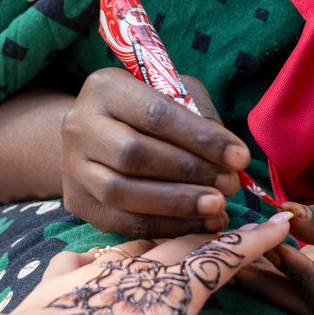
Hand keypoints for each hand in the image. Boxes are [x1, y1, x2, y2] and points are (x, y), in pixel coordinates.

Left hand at [0, 214, 290, 314]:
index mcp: (176, 285)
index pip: (225, 256)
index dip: (255, 242)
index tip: (281, 224)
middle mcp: (140, 266)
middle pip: (186, 244)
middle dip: (214, 235)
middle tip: (235, 229)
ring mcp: (98, 270)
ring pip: (139, 244)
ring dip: (163, 239)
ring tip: (172, 241)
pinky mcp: (60, 281)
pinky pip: (84, 259)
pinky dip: (98, 257)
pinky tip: (93, 260)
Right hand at [58, 69, 251, 237]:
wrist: (93, 135)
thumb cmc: (146, 111)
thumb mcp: (172, 94)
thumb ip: (198, 117)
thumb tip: (231, 159)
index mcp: (105, 88)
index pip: (157, 114)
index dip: (202, 138)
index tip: (240, 158)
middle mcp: (80, 125)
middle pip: (135, 154)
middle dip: (190, 172)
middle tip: (230, 186)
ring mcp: (73, 166)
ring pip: (123, 192)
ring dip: (177, 205)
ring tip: (217, 208)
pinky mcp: (77, 201)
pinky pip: (122, 221)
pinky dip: (165, 226)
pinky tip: (199, 224)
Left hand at [236, 149, 313, 314]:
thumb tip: (283, 223)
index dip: (302, 279)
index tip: (275, 247)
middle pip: (312, 306)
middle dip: (271, 288)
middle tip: (229, 267)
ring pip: (301, 294)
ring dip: (266, 279)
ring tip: (223, 261)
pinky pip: (301, 276)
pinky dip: (275, 265)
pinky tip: (242, 251)